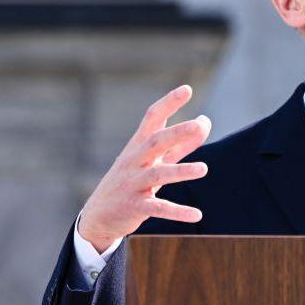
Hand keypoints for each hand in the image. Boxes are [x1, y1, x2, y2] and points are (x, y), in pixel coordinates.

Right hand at [78, 85, 210, 251]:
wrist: (99, 216)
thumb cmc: (132, 180)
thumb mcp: (154, 161)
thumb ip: (180, 144)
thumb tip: (204, 123)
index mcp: (139, 145)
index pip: (152, 118)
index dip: (169, 103)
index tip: (187, 89)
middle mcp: (135, 161)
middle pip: (155, 142)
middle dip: (177, 133)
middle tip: (199, 125)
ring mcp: (133, 184)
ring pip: (158, 174)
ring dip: (181, 171)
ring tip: (204, 169)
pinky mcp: (135, 207)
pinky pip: (158, 208)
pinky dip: (177, 212)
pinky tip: (196, 215)